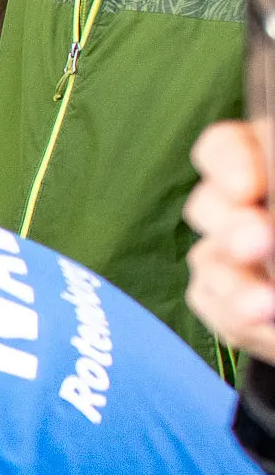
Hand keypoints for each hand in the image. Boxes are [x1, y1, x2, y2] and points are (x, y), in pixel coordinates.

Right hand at [185, 120, 274, 358]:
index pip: (221, 149)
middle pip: (206, 206)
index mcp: (262, 162)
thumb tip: (267, 219)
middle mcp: (237, 206)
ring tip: (266, 306)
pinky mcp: (220, 300)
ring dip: (236, 287)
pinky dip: (239, 318)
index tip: (249, 188)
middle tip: (258, 243)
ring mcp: (222, 254)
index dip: (226, 162)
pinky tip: (268, 325)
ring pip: (208, 263)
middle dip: (232, 227)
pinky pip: (215, 308)